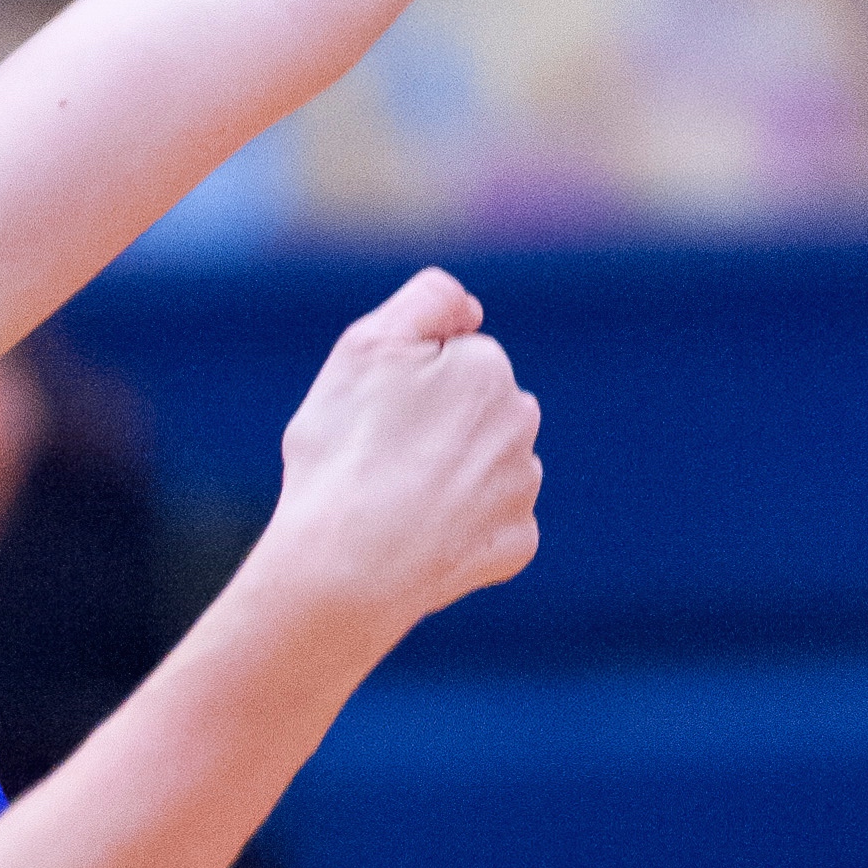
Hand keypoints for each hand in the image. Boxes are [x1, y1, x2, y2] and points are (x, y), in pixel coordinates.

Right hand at [261, 265, 542, 650]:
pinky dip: (460, 529)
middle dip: (437, 425)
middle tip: (380, 458)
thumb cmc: (344, 453)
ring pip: (484, 465)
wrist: (348, 566)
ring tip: (396, 502)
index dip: (405, 382)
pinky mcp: (518, 542)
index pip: (450, 357)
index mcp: (487, 367)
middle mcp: (520, 420)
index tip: (373, 414)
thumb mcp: (365, 347)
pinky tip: (421, 537)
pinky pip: (490, 524)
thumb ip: (425, 301)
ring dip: (450, 476)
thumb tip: (472, 309)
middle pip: (473, 410)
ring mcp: (523, 486)